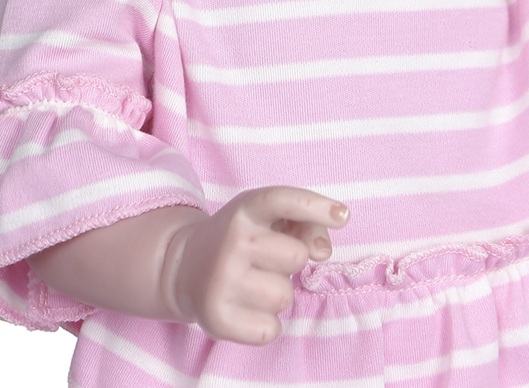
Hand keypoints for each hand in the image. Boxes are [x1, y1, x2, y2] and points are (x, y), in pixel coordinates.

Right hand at [160, 186, 348, 344]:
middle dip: (291, 261)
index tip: (343, 216)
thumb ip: (306, 223)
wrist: (185, 266)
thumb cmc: (243, 240)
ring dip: (278, 293)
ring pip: (285, 296)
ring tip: (254, 283)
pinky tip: (247, 307)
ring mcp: (221, 279)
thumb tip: (323, 251)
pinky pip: (271, 330)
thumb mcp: (268, 219)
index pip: (282, 199)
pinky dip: (267, 325)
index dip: (315, 205)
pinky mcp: (216, 318)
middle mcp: (232, 240)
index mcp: (246, 209)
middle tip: (267, 259)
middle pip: (296, 256)